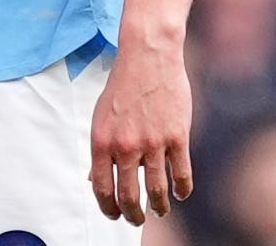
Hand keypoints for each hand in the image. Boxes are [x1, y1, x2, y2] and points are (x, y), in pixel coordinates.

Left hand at [90, 36, 193, 225]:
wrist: (148, 56)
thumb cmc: (123, 86)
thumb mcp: (101, 116)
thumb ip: (101, 149)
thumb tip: (94, 179)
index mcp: (101, 141)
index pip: (102, 188)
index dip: (108, 208)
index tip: (114, 215)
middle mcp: (125, 145)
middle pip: (129, 196)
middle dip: (132, 215)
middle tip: (136, 219)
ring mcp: (153, 142)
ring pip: (157, 191)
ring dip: (158, 207)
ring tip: (159, 210)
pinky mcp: (177, 137)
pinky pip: (181, 175)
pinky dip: (181, 190)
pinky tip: (179, 193)